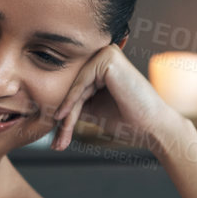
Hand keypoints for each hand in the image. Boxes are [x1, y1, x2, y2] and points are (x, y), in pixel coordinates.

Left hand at [48, 44, 183, 151]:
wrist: (151, 127)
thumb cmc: (127, 119)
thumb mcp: (92, 109)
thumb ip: (73, 101)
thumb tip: (44, 105)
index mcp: (101, 64)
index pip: (73, 88)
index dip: (64, 114)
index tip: (56, 140)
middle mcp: (104, 54)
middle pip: (71, 88)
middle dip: (63, 118)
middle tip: (56, 144)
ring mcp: (107, 53)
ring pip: (73, 87)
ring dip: (66, 114)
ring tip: (61, 140)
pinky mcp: (108, 58)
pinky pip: (80, 82)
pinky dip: (70, 101)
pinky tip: (62, 117)